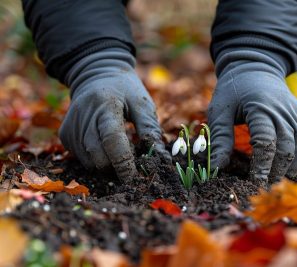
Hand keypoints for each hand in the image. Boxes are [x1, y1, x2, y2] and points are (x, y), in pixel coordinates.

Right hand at [60, 48, 170, 180]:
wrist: (95, 74)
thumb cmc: (124, 89)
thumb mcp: (142, 103)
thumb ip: (150, 130)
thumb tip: (161, 159)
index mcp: (105, 104)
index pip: (112, 139)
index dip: (123, 162)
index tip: (134, 177)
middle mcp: (83, 116)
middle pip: (98, 156)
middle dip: (116, 167)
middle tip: (131, 163)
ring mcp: (71, 126)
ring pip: (89, 162)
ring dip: (106, 165)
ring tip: (119, 150)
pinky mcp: (65, 135)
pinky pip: (82, 159)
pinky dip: (96, 159)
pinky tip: (105, 146)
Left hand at [208, 51, 296, 181]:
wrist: (255, 68)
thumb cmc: (233, 91)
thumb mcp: (219, 110)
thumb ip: (220, 138)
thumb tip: (216, 168)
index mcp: (260, 107)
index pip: (266, 142)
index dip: (262, 166)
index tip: (255, 183)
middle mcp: (283, 111)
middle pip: (287, 148)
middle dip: (277, 171)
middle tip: (265, 188)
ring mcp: (296, 113)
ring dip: (291, 167)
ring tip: (277, 181)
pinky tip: (287, 168)